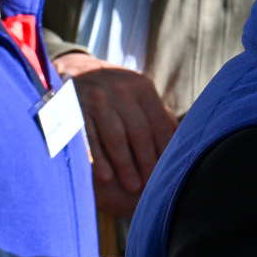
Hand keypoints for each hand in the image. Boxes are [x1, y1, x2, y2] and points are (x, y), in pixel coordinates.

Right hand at [56, 52, 178, 216]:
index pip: (158, 124)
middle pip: (139, 132)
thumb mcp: (138, 93)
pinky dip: (98, 159)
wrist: (77, 71)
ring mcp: (97, 97)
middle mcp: (121, 88)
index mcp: (141, 86)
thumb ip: (158, 114)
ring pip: (116, 137)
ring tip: (132, 186)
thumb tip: (180, 140)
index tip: (167, 173)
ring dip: (125, 165)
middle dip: (146, 162)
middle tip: (151, 186)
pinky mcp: (76, 107)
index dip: (164, 151)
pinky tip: (106, 178)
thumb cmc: (116, 91)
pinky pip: (90, 138)